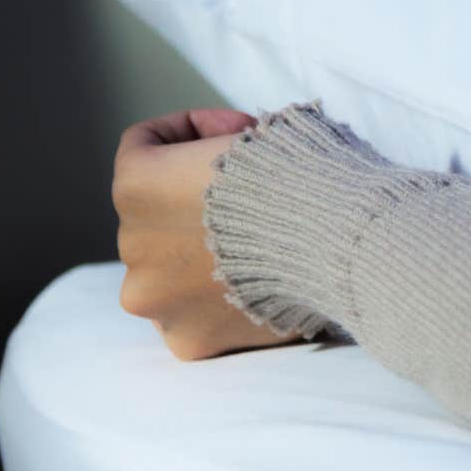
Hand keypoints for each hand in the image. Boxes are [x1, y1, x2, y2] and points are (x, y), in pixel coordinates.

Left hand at [113, 107, 295, 359]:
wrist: (338, 239)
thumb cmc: (302, 173)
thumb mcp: (262, 130)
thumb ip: (230, 142)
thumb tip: (244, 157)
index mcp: (137, 183)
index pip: (145, 144)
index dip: (198, 131)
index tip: (243, 136)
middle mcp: (132, 244)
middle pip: (159, 214)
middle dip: (204, 203)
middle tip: (264, 197)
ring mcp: (156, 300)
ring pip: (172, 272)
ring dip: (209, 255)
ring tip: (269, 248)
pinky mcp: (189, 340)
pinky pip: (198, 316)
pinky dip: (226, 301)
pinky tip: (265, 284)